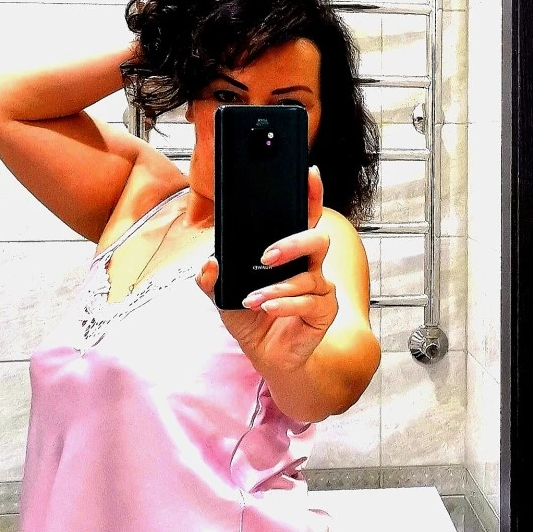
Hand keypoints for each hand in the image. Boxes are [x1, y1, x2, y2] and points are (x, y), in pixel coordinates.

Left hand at [195, 166, 337, 375]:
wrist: (269, 357)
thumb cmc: (252, 319)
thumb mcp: (223, 297)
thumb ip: (211, 279)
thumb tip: (209, 263)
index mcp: (289, 254)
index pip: (304, 218)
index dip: (311, 195)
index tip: (309, 174)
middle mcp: (310, 266)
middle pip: (316, 238)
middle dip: (293, 242)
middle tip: (266, 256)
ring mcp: (320, 288)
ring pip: (309, 276)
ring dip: (277, 287)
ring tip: (252, 299)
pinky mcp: (324, 311)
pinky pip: (309, 301)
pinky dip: (284, 303)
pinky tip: (268, 307)